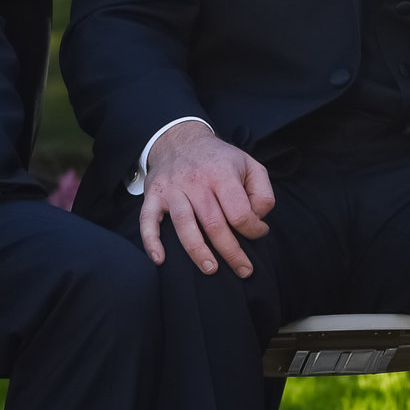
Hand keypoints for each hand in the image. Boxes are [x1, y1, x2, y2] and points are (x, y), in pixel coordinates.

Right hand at [140, 119, 275, 278]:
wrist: (181, 139)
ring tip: (211, 269)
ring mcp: (172, 189)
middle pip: (213, 224)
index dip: (253, 229)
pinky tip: (159, 260)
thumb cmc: (219, 160)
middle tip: (244, 270)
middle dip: (231, 252)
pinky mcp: (154, 195)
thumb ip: (261, 191)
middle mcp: (196, 181)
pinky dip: (151, 241)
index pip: (239, 211)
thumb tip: (258, 218)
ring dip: (198, 251)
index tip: (258, 233)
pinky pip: (148, 220)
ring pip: (184, 224)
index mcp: (222, 174)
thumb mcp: (249, 165)